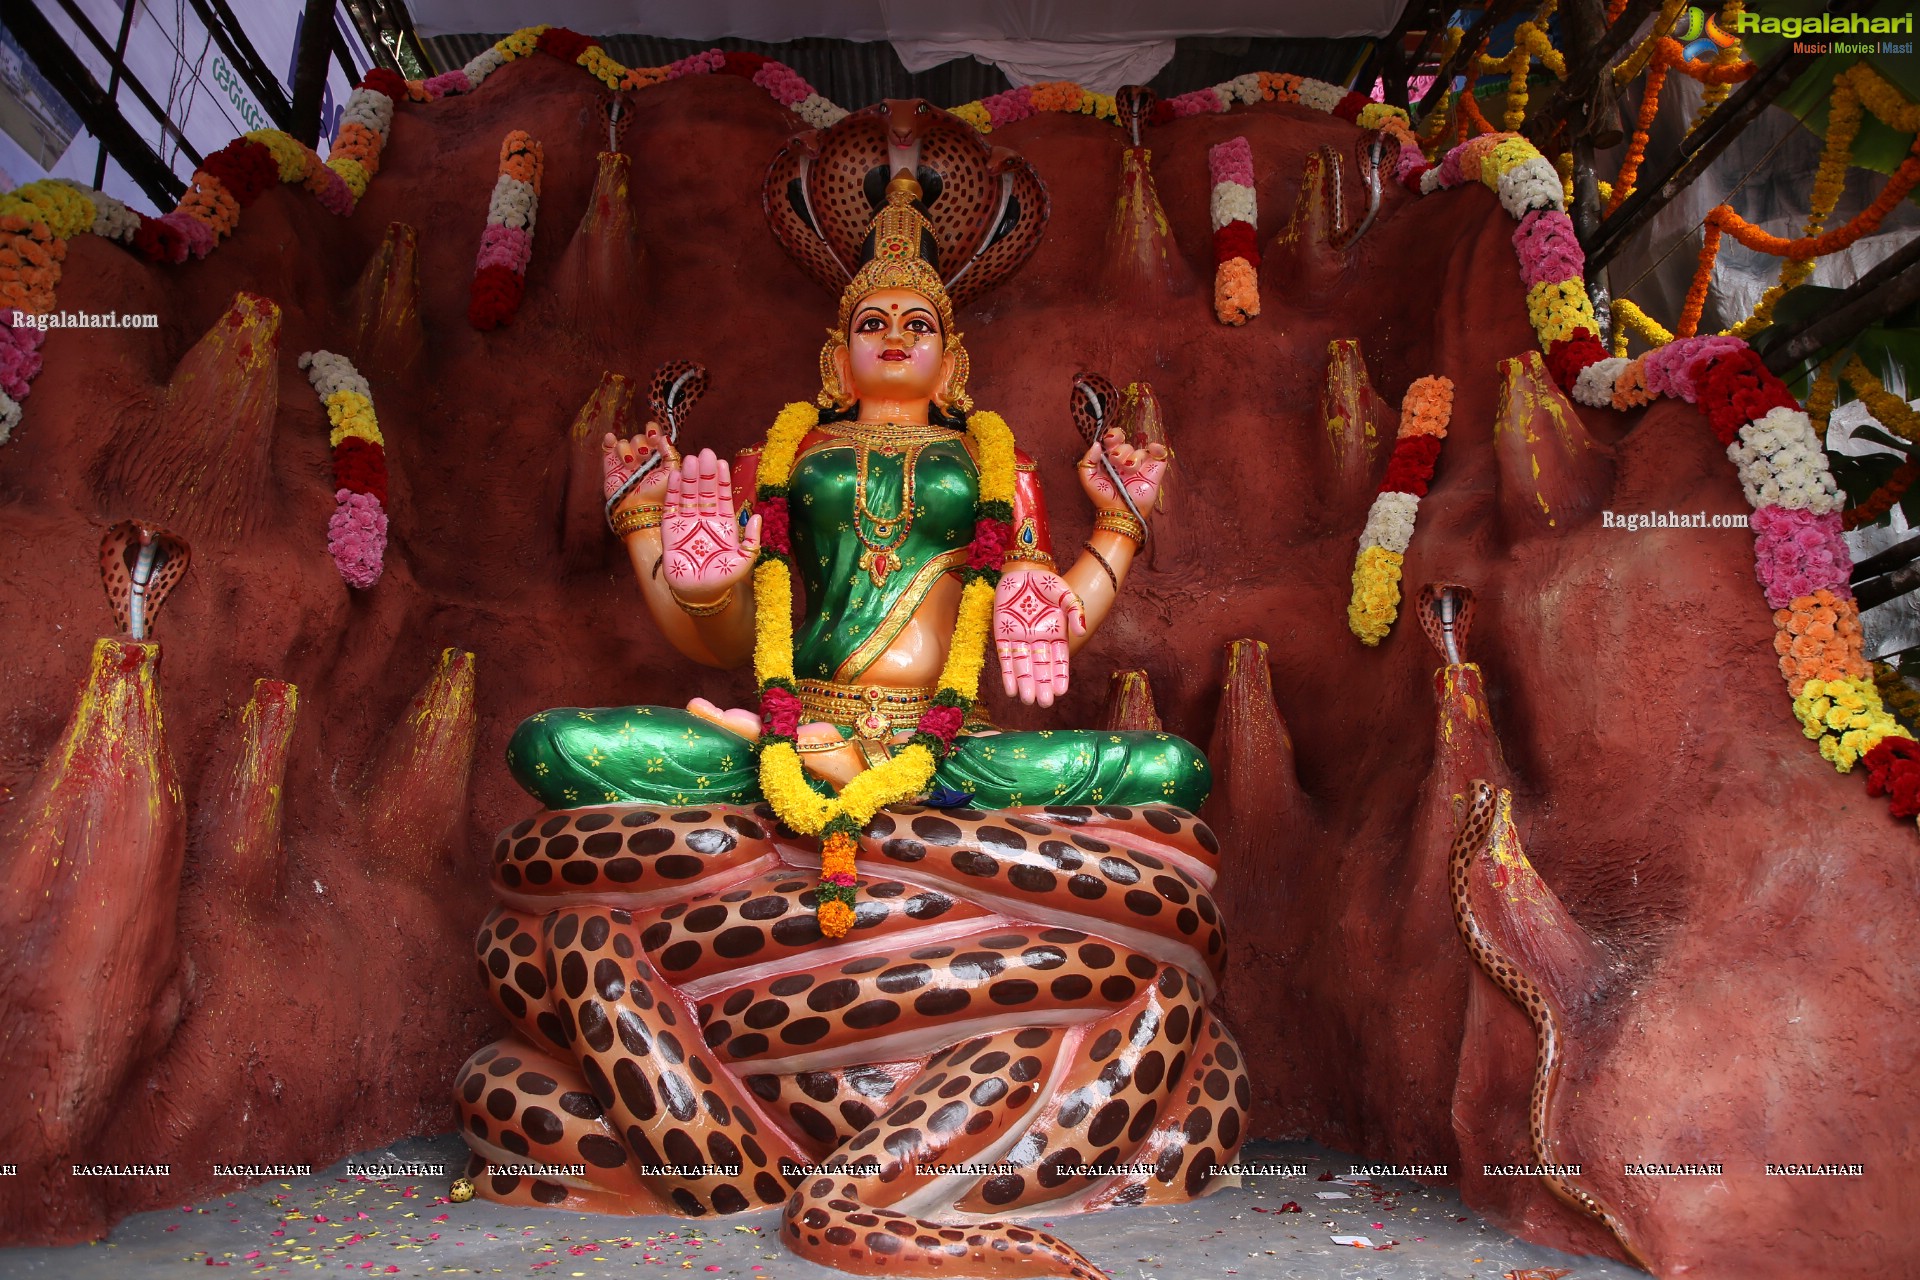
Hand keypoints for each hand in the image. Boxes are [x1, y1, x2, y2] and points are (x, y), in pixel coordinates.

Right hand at [602, 421, 677, 512]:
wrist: (637, 510)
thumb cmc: (657, 495)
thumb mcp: (671, 474)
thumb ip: (671, 455)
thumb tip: (664, 437)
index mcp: (657, 456)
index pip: (654, 435)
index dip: (653, 432)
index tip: (653, 437)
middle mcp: (641, 457)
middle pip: (639, 438)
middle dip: (641, 445)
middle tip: (644, 455)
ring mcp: (626, 460)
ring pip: (624, 443)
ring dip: (628, 451)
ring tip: (631, 465)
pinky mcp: (611, 465)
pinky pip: (608, 447)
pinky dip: (609, 441)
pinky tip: (611, 438)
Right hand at [663, 448, 761, 599]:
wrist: (700, 594)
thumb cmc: (723, 577)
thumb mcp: (745, 559)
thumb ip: (752, 539)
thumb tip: (758, 516)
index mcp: (723, 524)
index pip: (722, 496)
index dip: (722, 480)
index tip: (722, 462)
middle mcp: (704, 519)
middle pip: (705, 491)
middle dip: (706, 473)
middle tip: (706, 453)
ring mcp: (687, 523)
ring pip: (688, 495)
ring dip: (690, 478)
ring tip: (691, 460)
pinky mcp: (671, 530)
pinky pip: (671, 507)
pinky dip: (673, 492)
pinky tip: (675, 477)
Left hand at [994, 568, 1086, 706]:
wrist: (1022, 570)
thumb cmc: (1046, 583)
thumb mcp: (1065, 594)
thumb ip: (1075, 611)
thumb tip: (1081, 631)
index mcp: (1056, 634)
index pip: (1059, 660)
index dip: (1059, 676)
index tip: (1061, 692)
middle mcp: (1038, 640)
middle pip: (1041, 668)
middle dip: (1042, 686)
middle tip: (1044, 703)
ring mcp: (1020, 638)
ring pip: (1023, 666)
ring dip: (1025, 684)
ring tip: (1028, 700)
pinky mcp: (1002, 634)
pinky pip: (1005, 657)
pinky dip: (1008, 674)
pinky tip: (1011, 690)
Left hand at [1078, 428, 1169, 513]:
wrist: (1120, 512)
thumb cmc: (1103, 498)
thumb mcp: (1088, 479)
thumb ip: (1088, 460)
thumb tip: (1097, 444)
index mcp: (1111, 460)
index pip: (1114, 440)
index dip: (1114, 435)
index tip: (1110, 439)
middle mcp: (1126, 461)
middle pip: (1126, 444)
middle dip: (1121, 451)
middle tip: (1116, 462)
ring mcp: (1141, 466)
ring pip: (1140, 450)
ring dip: (1133, 458)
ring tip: (1129, 470)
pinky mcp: (1154, 471)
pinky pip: (1160, 454)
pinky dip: (1157, 448)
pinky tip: (1152, 448)